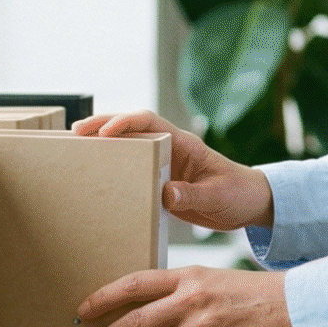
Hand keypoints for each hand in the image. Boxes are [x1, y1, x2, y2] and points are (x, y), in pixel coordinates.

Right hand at [72, 110, 273, 229]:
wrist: (251, 204)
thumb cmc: (239, 194)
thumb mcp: (218, 196)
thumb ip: (192, 195)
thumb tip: (165, 194)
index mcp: (185, 144)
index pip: (151, 122)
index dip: (126, 123)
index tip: (107, 132)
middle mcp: (171, 149)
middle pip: (132, 129)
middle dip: (104, 126)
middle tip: (76, 131)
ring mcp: (165, 164)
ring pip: (130, 148)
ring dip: (105, 146)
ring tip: (76, 149)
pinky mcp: (162, 182)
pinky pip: (135, 172)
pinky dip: (115, 172)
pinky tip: (97, 179)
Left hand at [74, 266, 299, 326]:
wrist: (296, 306)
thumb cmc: (253, 294)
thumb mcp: (214, 280)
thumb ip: (183, 292)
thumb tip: (149, 311)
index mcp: (188, 277)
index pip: (135, 284)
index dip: (105, 297)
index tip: (83, 311)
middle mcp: (192, 301)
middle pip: (135, 322)